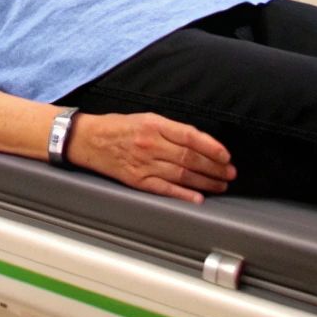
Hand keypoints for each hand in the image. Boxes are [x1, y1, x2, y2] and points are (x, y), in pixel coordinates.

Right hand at [64, 112, 235, 202]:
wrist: (86, 139)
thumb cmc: (117, 126)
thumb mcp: (145, 117)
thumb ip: (170, 129)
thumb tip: (199, 142)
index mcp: (154, 124)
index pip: (191, 137)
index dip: (212, 147)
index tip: (226, 156)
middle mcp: (150, 144)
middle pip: (190, 158)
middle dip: (214, 168)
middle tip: (229, 174)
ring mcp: (143, 163)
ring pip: (181, 174)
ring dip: (205, 182)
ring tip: (220, 186)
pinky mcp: (136, 180)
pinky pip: (164, 189)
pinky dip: (182, 195)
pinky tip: (197, 198)